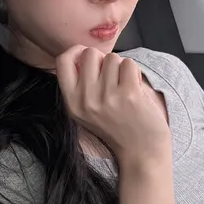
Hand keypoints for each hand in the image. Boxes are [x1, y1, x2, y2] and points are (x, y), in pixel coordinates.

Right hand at [55, 45, 170, 164]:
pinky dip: (135, 73)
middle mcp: (86, 100)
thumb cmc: (117, 127)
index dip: (76, 51)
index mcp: (72, 103)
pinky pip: (129, 64)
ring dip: (121, 68)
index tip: (87, 56)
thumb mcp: (86, 111)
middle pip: (90, 54)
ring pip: (113, 58)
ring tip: (124, 87)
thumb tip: (83, 52)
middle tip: (112, 77)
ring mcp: (107, 97)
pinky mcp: (128, 94)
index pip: (62, 61)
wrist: (141, 152)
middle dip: (104, 59)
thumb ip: (81, 85)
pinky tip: (135, 89)